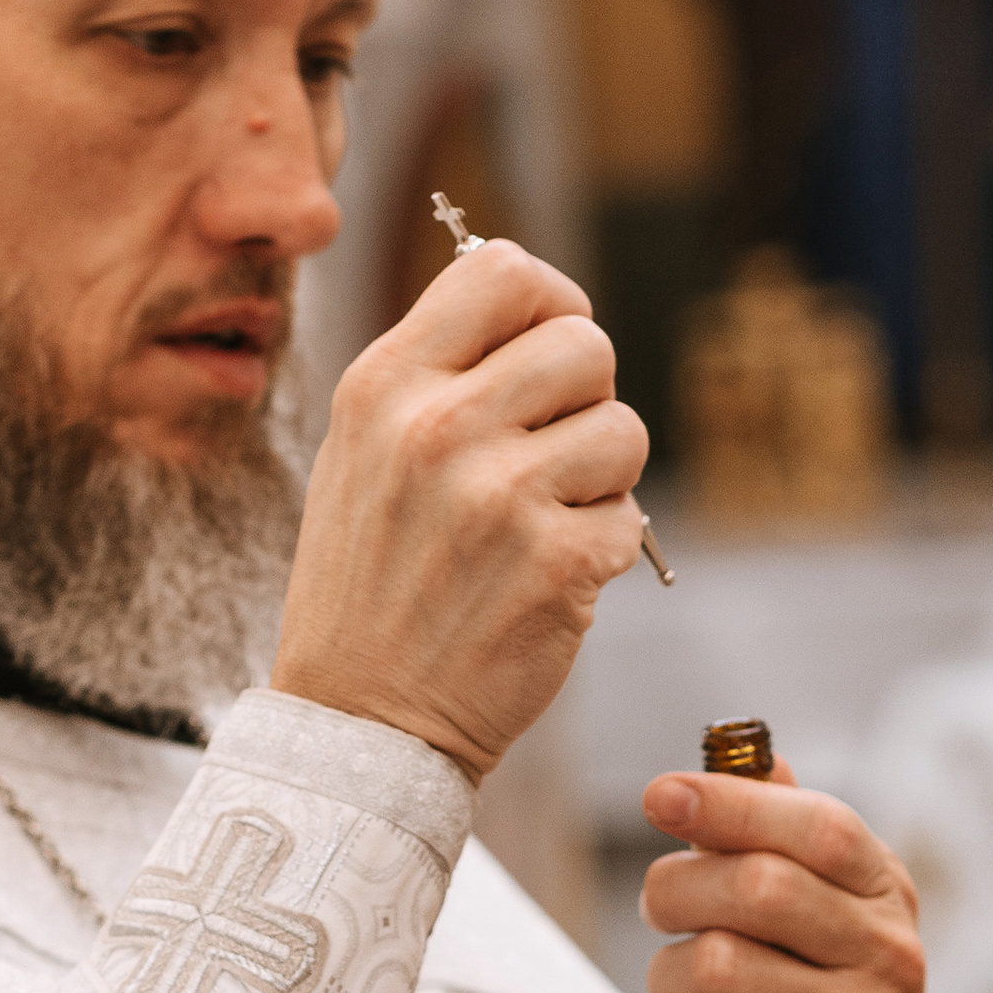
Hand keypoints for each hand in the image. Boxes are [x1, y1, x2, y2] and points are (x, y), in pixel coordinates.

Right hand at [274, 242, 647, 777]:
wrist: (361, 720)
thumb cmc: (369, 585)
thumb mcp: (363, 452)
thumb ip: (440, 376)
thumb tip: (541, 312)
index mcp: (386, 383)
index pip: (504, 272)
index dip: (553, 303)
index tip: (551, 350)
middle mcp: (440, 426)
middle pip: (585, 343)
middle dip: (588, 398)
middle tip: (552, 455)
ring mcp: (502, 496)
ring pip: (625, 429)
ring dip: (604, 477)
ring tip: (545, 521)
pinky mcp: (558, 564)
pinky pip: (631, 519)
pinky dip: (604, 550)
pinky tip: (547, 580)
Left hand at [639, 766, 936, 992]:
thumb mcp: (833, 931)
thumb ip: (792, 845)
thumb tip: (750, 753)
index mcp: (888, 900)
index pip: (818, 827)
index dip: (730, 802)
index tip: (658, 794)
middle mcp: (888, 959)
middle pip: (754, 887)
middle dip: (676, 889)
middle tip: (661, 911)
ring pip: (715, 966)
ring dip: (669, 978)